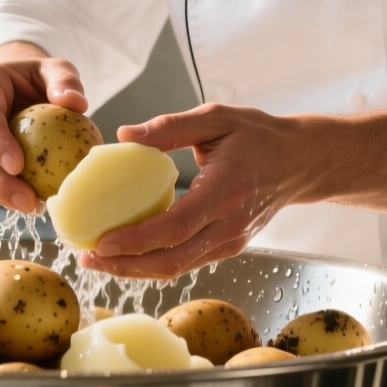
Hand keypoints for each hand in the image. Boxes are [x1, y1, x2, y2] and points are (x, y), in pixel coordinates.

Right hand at [0, 42, 87, 212]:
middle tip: (27, 200)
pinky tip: (32, 203)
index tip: (17, 165)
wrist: (12, 81)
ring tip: (32, 206)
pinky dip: (6, 193)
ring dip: (1, 193)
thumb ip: (64, 80)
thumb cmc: (34, 76)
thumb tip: (76, 103)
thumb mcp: (53, 68)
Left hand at [82, 104, 319, 278]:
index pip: (176, 227)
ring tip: (98, 259)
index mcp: (225, 193)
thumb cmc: (258, 135)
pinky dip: (154, 262)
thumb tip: (124, 135)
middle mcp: (229, 226)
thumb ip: (170, 127)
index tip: (102, 242)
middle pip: (172, 260)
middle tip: (87, 257)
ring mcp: (230, 242)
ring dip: (136, 269)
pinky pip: (186, 262)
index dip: (137, 240)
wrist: (299, 162)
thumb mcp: (216, 118)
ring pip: (177, 267)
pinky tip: (127, 254)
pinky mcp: (228, 247)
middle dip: (126, 265)